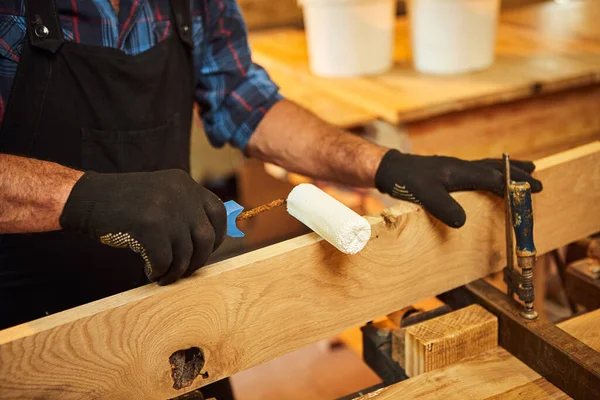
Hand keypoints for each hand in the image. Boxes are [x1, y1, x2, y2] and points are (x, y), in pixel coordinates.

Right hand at [60, 170, 226, 284]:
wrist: (85, 198)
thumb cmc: (123, 204)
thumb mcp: (161, 195)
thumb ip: (184, 210)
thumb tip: (209, 242)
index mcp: (185, 183)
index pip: (218, 212)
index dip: (218, 236)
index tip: (206, 250)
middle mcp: (180, 193)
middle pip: (207, 236)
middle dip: (198, 260)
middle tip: (184, 270)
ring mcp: (165, 209)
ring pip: (186, 253)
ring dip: (176, 270)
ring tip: (163, 274)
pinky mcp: (149, 226)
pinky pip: (164, 260)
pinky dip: (158, 272)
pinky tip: (149, 272)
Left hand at [375, 150, 542, 227]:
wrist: (391, 168)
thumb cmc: (407, 181)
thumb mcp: (424, 195)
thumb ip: (443, 207)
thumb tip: (463, 222)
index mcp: (460, 172)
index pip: (493, 178)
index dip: (513, 186)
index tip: (532, 190)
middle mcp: (461, 167)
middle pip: (496, 169)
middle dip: (518, 174)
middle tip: (538, 180)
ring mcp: (455, 168)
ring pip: (488, 166)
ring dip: (508, 169)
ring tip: (528, 167)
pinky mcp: (449, 172)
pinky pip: (478, 170)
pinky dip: (492, 171)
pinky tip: (490, 176)